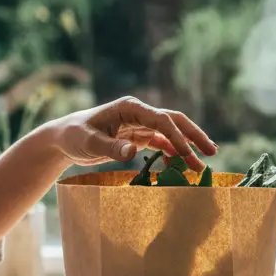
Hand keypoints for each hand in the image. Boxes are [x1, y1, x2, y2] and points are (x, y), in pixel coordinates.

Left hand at [47, 95, 217, 169]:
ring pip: (171, 134)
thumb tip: (134, 151)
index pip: (161, 119)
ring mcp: (141, 125)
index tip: (189, 154)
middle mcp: (139, 113)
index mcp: (130, 108)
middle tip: (212, 152)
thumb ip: (111, 147)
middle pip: (174, 121)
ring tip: (202, 167)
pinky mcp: (139, 137)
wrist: (64, 139)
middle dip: (194, 136)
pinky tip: (182, 168)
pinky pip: (162, 144)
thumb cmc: (73, 135)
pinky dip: (173, 154)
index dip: (177, 136)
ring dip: (187, 148)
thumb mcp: (88, 142)